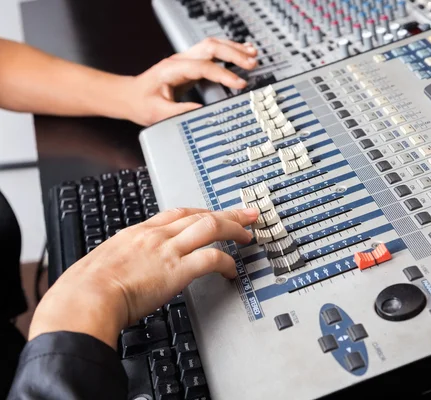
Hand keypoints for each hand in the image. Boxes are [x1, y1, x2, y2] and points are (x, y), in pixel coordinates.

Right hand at [29, 207, 258, 348]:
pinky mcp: (177, 270)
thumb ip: (121, 259)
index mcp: (137, 233)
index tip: (211, 213)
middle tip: (245, 213)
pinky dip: (226, 263)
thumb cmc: (85, 287)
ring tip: (247, 235)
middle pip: (199, 214)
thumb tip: (122, 269)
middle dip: (226, 213)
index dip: (199, 212)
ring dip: (233, 229)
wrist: (85, 298)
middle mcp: (155, 236)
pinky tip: (232, 271)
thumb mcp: (103, 262)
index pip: (176, 213)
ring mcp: (167, 251)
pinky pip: (211, 259)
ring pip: (210, 228)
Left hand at [126, 38, 257, 125]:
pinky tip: (241, 52)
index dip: (223, 74)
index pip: (204, 67)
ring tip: (252, 54)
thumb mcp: (157, 113)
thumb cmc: (141, 103)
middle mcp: (180, 60)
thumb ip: (179, 111)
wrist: (129, 96)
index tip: (239, 83)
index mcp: (172, 69)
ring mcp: (186, 60)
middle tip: (252, 63)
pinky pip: (212, 53)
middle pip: (211, 47)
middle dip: (233, 53)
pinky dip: (228, 51)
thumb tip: (202, 112)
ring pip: (213, 45)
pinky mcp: (191, 65)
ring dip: (233, 48)